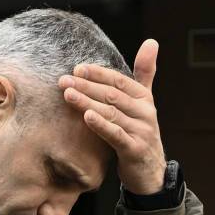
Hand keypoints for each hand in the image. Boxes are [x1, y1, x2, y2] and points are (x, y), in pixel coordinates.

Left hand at [58, 39, 165, 194]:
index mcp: (144, 99)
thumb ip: (144, 74)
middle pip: (112, 95)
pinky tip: (86, 116)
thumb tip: (151, 41)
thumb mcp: (143, 103)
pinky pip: (115, 134)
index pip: (119, 80)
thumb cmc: (139, 134)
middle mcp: (144, 112)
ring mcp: (141, 131)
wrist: (150, 173)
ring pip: (111, 112)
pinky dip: (100, 125)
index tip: (77, 68)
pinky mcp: (134, 149)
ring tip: (68, 94)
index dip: (98, 73)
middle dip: (86, 86)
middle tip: (63, 80)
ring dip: (87, 102)